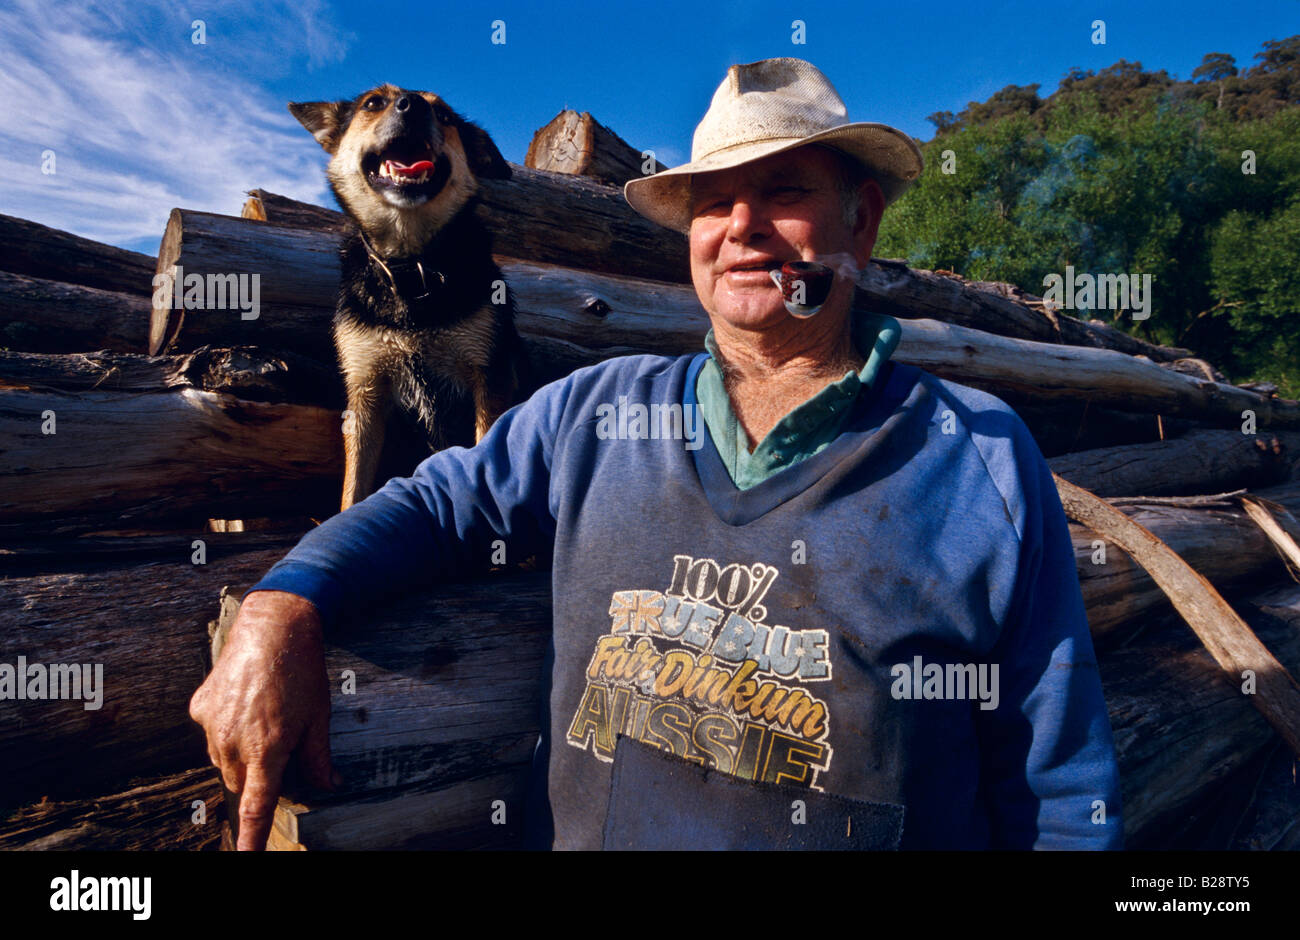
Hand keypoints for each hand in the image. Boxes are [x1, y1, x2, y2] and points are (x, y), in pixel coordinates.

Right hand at [189, 590, 335, 849]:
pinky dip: (225, 728)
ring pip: (223, 760)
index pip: (257, 806)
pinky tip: (246, 701)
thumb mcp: (318, 716)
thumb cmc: (301, 671)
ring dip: (240, 752)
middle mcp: (233, 742)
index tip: (246, 859)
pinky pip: (211, 733)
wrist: (272, 626)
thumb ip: (319, 757)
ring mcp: (212, 725)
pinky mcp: (199, 708)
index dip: (251, 838)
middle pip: (241, 782)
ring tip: (263, 715)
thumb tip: (329, 785)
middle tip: (279, 743)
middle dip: (257, 774)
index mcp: (267, 749)